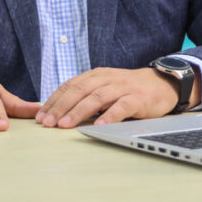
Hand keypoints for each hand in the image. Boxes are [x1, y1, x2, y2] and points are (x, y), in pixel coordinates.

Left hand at [36, 67, 194, 128]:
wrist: (161, 84)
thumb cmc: (128, 90)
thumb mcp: (104, 89)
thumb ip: (86, 97)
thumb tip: (59, 113)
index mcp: (95, 75)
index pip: (70, 86)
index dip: (54, 100)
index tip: (40, 115)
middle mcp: (106, 79)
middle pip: (79, 90)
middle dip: (60, 106)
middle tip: (47, 122)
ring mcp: (122, 88)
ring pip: (97, 98)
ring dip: (79, 111)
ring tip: (65, 125)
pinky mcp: (138, 98)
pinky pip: (122, 107)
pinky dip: (110, 116)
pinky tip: (99, 126)